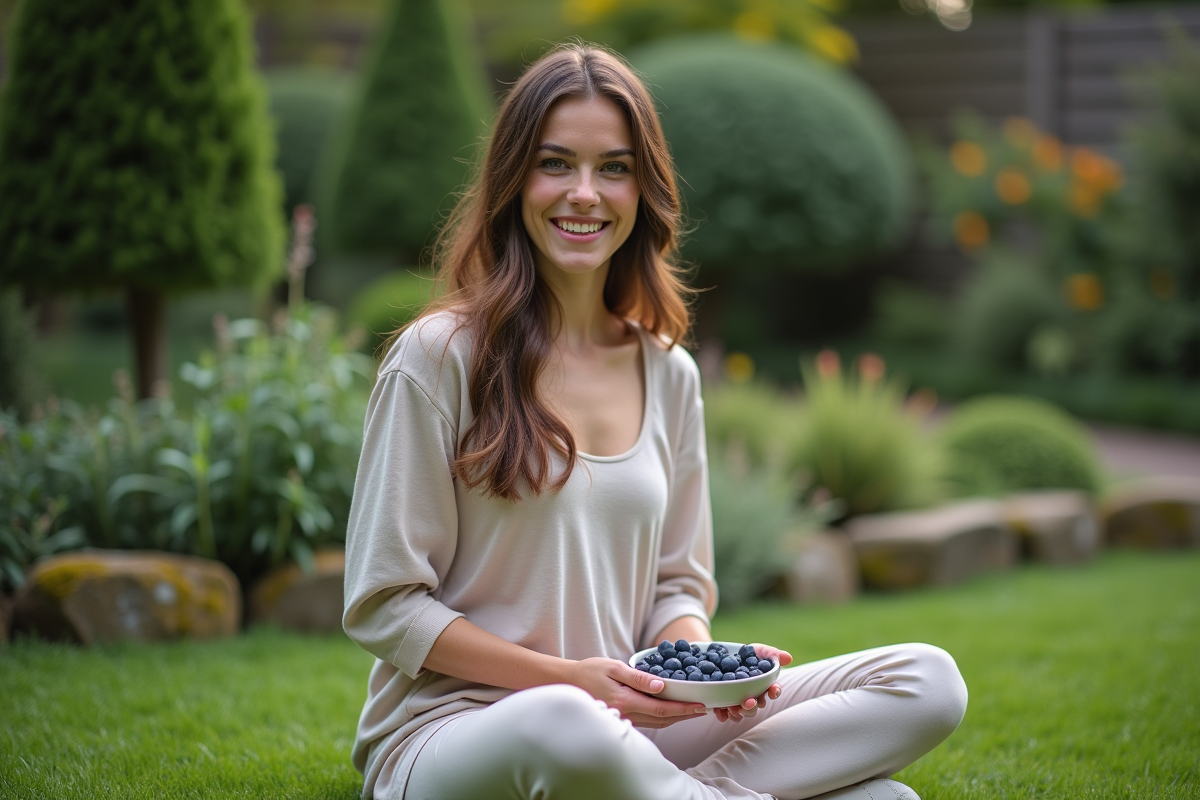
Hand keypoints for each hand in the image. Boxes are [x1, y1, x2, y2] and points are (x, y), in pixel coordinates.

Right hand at [569, 657, 708, 728]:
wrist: (567, 683)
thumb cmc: (589, 671)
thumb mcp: (613, 667)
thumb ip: (638, 677)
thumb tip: (662, 686)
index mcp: (626, 701)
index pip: (662, 708)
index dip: (683, 708)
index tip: (701, 705)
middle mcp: (626, 714)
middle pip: (663, 719)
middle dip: (685, 714)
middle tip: (704, 709)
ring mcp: (624, 719)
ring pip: (656, 723)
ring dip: (676, 718)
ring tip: (693, 711)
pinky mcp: (621, 718)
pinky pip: (647, 721)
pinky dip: (663, 718)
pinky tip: (671, 712)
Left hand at [712, 643, 792, 722]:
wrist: (724, 654)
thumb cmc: (748, 654)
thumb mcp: (759, 651)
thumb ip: (773, 654)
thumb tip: (788, 658)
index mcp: (765, 685)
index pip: (774, 691)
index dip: (775, 692)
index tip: (773, 689)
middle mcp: (754, 696)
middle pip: (757, 706)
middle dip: (753, 706)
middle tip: (748, 701)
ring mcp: (740, 701)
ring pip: (742, 712)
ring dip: (739, 712)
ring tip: (732, 707)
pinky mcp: (725, 702)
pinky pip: (726, 714)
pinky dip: (723, 714)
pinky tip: (721, 712)